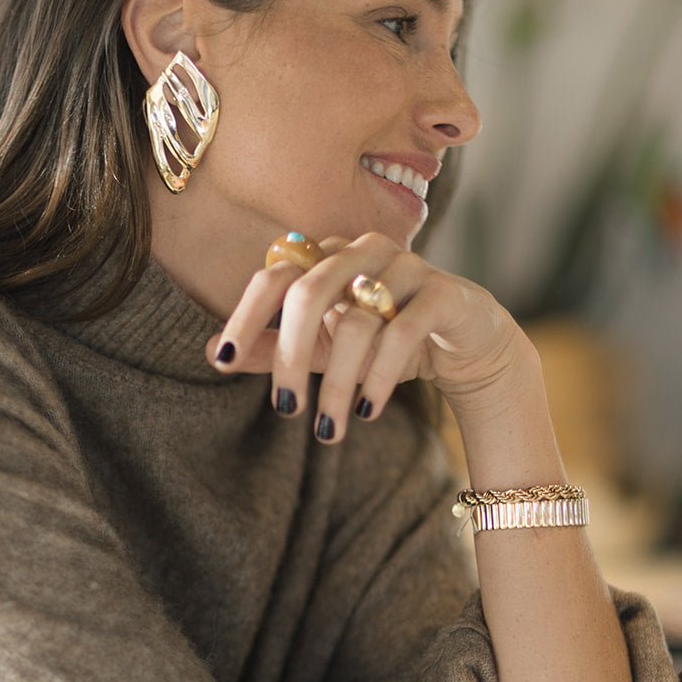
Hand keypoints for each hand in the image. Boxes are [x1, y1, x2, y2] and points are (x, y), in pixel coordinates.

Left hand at [206, 232, 532, 443]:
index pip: (275, 275)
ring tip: (330, 429)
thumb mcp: (324, 349)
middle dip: (290, 358)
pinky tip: (366, 410)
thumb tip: (215, 353)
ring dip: (337, 385)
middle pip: (308, 293)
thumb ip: (275, 348)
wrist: (466, 346)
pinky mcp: (443, 294)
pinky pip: (402, 333)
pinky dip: (379, 377)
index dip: (246, 316)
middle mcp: (362, 251)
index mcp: (328, 257)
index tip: (225, 362)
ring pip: (355, 322)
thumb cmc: (385, 341)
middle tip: (286, 411)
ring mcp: (406, 268)